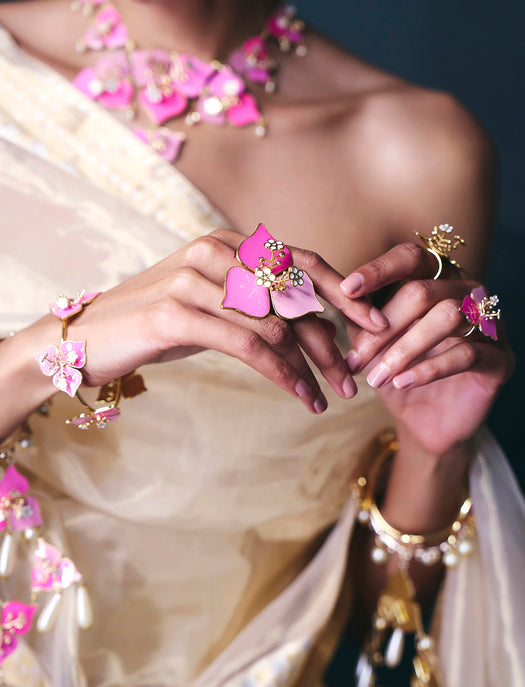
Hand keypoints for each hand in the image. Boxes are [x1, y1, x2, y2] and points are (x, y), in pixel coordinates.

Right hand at [70, 228, 388, 413]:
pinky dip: (282, 374)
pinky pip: (248, 345)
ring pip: (276, 325)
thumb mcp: (212, 305)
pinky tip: (300, 396)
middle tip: (355, 379)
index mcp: (228, 243)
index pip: (301, 263)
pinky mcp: (176, 312)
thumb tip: (312, 322)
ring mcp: (194, 279)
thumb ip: (255, 303)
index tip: (376, 324)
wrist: (87, 338)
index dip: (345, 292)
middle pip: (295, 296)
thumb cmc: (156, 322)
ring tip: (329, 397)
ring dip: (310, 367)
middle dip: (333, 341)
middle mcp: (215, 252)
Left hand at [340, 242, 514, 453]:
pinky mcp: (500, 360)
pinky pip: (466, 354)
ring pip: (448, 316)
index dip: (379, 270)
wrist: (425, 424)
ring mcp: (488, 324)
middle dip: (382, 327)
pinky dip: (429, 369)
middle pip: (423, 291)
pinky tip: (402, 383)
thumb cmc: (397, 375)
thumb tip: (335, 297)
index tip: (346, 290)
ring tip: (376, 377)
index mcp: (436, 281)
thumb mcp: (372, 346)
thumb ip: (359, 319)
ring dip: (405, 348)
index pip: (411, 258)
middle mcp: (467, 294)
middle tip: (355, 360)